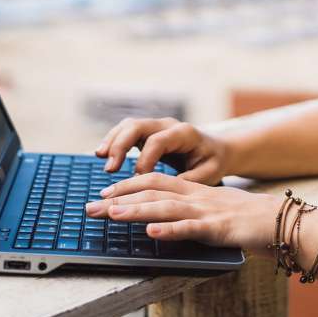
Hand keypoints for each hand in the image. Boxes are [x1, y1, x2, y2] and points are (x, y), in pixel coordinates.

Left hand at [84, 173, 280, 253]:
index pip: (153, 182)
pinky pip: (191, 229)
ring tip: (112, 214)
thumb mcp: (213, 211)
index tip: (103, 196)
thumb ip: (189, 213)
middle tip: (91, 208)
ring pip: (165, 207)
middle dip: (119, 199)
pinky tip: (152, 233)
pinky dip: (171, 230)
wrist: (283, 221)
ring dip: (136, 210)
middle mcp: (196, 197)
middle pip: (151, 192)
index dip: (126, 187)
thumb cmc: (248, 221)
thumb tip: (162, 221)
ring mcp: (207, 212)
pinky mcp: (219, 229)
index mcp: (194, 191)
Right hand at [94, 117, 229, 184]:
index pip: (158, 141)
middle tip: (110, 168)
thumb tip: (164, 191)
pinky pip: (127, 131)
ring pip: (129, 125)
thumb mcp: (208, 174)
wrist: (217, 150)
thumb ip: (187, 180)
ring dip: (113, 141)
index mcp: (184, 133)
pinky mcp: (148, 132)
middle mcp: (168, 125)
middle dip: (121, 145)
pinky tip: (102, 155)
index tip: (138, 179)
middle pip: (138, 126)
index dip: (145, 159)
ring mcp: (157, 126)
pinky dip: (114, 141)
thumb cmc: (213, 162)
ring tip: (100, 158)